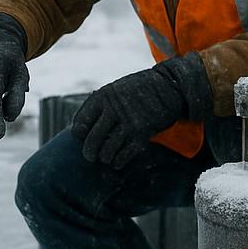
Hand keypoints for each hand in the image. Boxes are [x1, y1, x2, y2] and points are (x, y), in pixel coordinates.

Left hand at [70, 62, 192, 168]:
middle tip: (90, 157)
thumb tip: (83, 125)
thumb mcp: (116, 89)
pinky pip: (125, 153)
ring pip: (108, 149)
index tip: (81, 137)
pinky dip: (119, 161)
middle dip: (89, 152)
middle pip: (93, 138)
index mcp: (103, 96)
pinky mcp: (142, 133)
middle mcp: (114, 109)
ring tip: (105, 158)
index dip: (79, 133)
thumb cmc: (140, 89)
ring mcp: (128, 122)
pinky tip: (117, 162)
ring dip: (105, 157)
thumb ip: (102, 105)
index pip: (81, 121)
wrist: (169, 86)